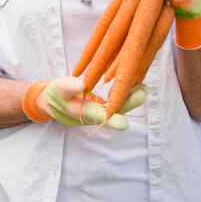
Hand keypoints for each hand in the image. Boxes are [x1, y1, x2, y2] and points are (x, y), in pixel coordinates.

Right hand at [23, 76, 148, 130]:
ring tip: (144, 84)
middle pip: (118, 109)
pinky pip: (121, 96)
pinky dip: (128, 87)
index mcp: (85, 112)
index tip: (123, 124)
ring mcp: (105, 107)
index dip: (113, 120)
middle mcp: (99, 113)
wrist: (57, 100)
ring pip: (122, 102)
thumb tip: (81, 85)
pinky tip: (137, 77)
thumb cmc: (56, 95)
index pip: (100, 117)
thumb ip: (68, 87)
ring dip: (133, 94)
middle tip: (143, 91)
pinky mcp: (109, 101)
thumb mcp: (57, 88)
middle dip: (132, 101)